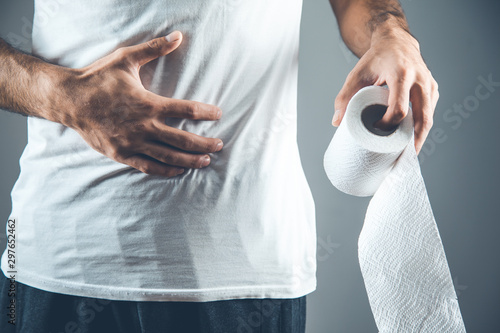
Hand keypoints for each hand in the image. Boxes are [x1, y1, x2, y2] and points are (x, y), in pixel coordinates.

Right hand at [51, 31, 222, 176]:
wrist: (69, 100)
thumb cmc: (98, 78)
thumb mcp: (126, 59)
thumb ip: (154, 49)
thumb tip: (179, 36)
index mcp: (148, 103)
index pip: (186, 109)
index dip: (206, 112)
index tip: (218, 114)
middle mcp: (143, 126)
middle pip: (183, 139)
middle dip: (205, 143)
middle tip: (220, 144)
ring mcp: (133, 142)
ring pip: (168, 156)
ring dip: (190, 160)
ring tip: (206, 161)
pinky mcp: (122, 154)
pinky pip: (149, 166)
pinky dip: (166, 170)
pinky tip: (179, 171)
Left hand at [332, 28, 438, 153]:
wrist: (396, 41)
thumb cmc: (376, 58)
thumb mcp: (357, 74)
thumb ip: (345, 96)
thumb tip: (337, 122)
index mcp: (401, 74)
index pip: (399, 108)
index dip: (388, 124)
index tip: (376, 130)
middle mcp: (420, 79)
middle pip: (422, 118)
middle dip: (413, 141)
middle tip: (400, 157)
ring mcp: (429, 84)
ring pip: (429, 117)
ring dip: (419, 137)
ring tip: (407, 153)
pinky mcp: (433, 89)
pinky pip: (429, 112)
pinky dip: (421, 128)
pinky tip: (412, 140)